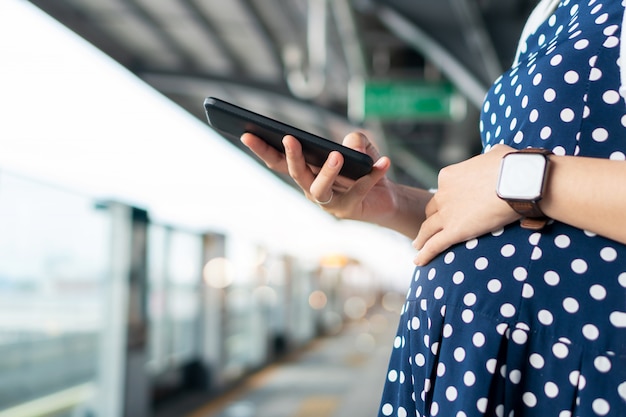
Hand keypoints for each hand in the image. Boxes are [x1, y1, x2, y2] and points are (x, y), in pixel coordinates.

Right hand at [241, 131, 395, 223]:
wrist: (386, 197)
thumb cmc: (364, 167)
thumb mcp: (359, 145)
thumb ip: (354, 140)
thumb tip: (352, 150)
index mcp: (306, 171)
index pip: (278, 159)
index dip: (261, 148)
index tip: (245, 133)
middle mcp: (311, 188)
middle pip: (295, 174)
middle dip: (290, 156)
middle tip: (288, 139)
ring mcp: (328, 202)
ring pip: (320, 189)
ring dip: (327, 172)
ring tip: (337, 155)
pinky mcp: (349, 209)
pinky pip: (359, 191)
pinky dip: (372, 175)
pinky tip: (383, 161)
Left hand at [413, 144, 520, 265]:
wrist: (518, 180)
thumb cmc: (512, 166)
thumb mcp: (494, 155)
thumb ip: (488, 160)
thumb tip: (493, 159)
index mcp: (449, 175)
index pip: (443, 190)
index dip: (446, 199)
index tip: (451, 206)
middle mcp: (443, 193)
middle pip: (432, 210)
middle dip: (432, 218)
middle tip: (431, 228)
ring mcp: (447, 213)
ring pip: (428, 229)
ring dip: (422, 238)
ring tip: (418, 246)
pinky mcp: (455, 230)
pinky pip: (434, 245)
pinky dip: (425, 254)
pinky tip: (418, 262)